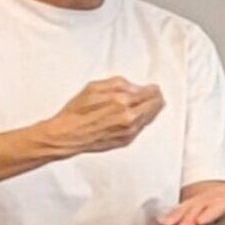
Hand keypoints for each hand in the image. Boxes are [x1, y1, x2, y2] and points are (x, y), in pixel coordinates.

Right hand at [43, 77, 164, 155]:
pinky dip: (142, 120)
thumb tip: (135, 86)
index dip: (153, 89)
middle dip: (156, 98)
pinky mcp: (127, 140)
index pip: (150, 93)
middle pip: (155, 106)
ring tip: (148, 103)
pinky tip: (136, 115)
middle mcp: (129, 117)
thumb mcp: (94, 87)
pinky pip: (142, 128)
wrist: (68, 134)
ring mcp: (130, 131)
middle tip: (155, 94)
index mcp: (122, 101)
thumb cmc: (77, 112)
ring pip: (150, 117)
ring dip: (151, 109)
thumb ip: (118, 83)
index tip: (153, 87)